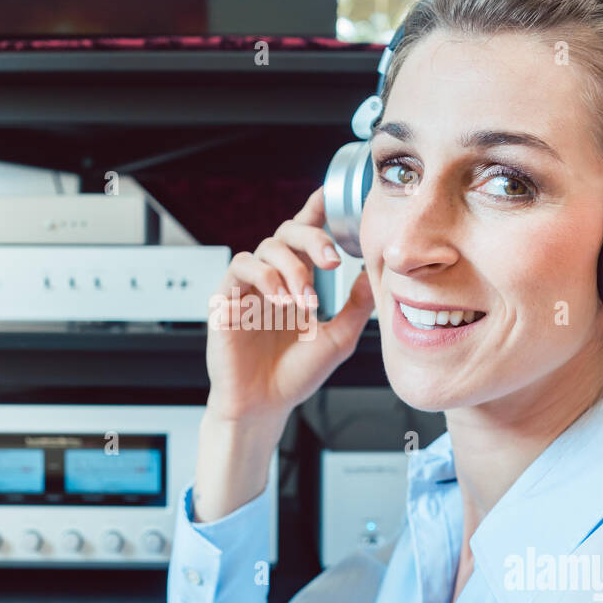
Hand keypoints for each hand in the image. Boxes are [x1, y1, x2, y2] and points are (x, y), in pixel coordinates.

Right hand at [204, 186, 375, 426]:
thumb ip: (356, 306)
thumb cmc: (294, 374)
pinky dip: (265, 277)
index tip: (334, 196)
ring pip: (267, 247)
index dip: (317, 211)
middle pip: (287, 231)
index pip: (305, 235)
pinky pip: (241, 267)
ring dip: (293, 268)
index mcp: (297, 280)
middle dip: (313, 238)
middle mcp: (272, 277)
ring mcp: (248, 286)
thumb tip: (377, 274)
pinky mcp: (226, 297)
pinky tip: (281, 300)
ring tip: (305, 302)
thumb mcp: (338, 339)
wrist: (263, 405)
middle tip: (334, 260)